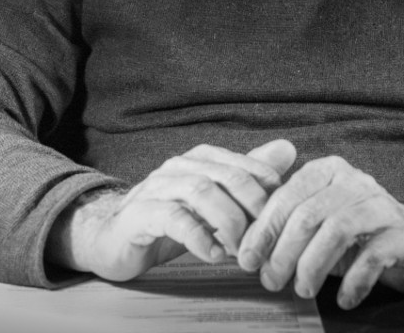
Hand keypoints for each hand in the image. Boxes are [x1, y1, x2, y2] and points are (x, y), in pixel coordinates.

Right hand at [49, 139, 296, 281]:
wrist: (115, 238)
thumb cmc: (170, 218)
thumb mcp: (214, 200)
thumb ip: (248, 176)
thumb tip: (288, 149)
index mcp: (198, 160)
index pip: (241, 164)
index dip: (264, 187)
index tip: (281, 213)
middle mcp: (178, 167)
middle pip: (224, 175)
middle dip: (251, 204)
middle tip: (265, 234)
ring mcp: (157, 187)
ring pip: (200, 191)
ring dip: (228, 221)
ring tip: (241, 248)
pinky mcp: (140, 214)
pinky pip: (174, 218)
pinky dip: (199, 237)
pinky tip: (214, 255)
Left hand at [235, 155, 403, 309]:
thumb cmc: (356, 235)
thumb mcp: (319, 220)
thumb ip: (286, 223)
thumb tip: (242, 248)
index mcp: (328, 171)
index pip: (288, 195)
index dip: (263, 229)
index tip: (247, 259)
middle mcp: (354, 181)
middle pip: (309, 215)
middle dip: (283, 252)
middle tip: (271, 281)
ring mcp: (380, 205)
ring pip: (336, 231)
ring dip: (313, 266)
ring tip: (302, 290)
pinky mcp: (402, 234)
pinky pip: (371, 257)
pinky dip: (353, 282)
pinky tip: (343, 299)